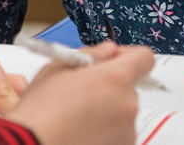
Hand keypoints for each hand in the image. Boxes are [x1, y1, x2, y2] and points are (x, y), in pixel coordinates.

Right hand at [7, 42, 154, 144]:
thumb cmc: (39, 113)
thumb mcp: (56, 68)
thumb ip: (89, 55)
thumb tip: (106, 51)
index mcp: (115, 78)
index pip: (144, 57)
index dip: (126, 55)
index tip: (110, 59)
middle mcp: (127, 105)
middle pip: (128, 87)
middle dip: (108, 86)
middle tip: (80, 90)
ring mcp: (127, 131)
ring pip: (121, 111)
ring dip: (105, 109)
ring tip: (74, 114)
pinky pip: (117, 132)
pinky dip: (103, 130)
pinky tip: (78, 129)